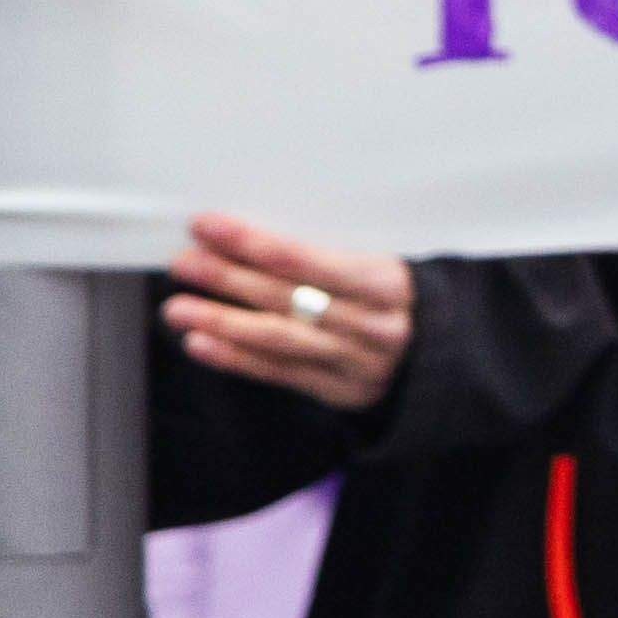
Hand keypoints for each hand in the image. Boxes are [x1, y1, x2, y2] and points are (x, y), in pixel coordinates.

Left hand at [163, 216, 409, 414]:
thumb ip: (330, 257)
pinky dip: (235, 358)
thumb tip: (250, 238)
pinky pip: (278, 372)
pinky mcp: (338, 391)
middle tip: (183, 263)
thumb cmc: (396, 296)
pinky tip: (200, 343)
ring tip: (177, 307)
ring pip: (277, 338)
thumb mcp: (381, 265)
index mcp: (387, 282)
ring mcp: (356, 362)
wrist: (440, 351)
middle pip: (287, 298)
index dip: (253, 242)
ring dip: (221, 320)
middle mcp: (374, 324)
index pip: (307, 260)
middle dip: (227, 278)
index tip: (208, 226)